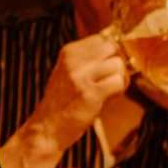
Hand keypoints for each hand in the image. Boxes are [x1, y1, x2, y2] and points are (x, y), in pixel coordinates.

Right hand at [18, 34, 129, 158]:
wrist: (47, 128)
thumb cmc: (63, 102)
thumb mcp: (69, 72)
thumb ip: (89, 59)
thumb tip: (117, 45)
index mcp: (68, 52)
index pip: (102, 38)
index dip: (112, 52)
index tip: (109, 66)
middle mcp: (73, 61)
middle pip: (112, 47)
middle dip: (117, 63)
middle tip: (112, 78)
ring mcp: (81, 77)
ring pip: (118, 64)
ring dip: (120, 78)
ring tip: (109, 90)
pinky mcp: (91, 93)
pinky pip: (118, 82)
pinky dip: (119, 90)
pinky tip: (109, 97)